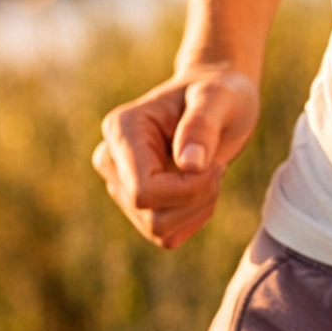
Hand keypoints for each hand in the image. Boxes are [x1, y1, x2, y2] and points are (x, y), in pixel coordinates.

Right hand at [92, 64, 259, 250]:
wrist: (218, 102)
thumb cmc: (218, 93)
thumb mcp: (219, 98)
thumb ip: (202, 125)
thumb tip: (189, 165)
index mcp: (122, 130)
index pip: (142, 190)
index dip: (185, 191)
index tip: (215, 164)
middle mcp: (112, 161)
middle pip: (149, 214)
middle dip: (196, 198)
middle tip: (217, 165)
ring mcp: (122, 186)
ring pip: (158, 230)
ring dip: (198, 209)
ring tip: (210, 173)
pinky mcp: (138, 206)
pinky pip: (167, 236)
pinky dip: (194, 218)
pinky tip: (203, 188)